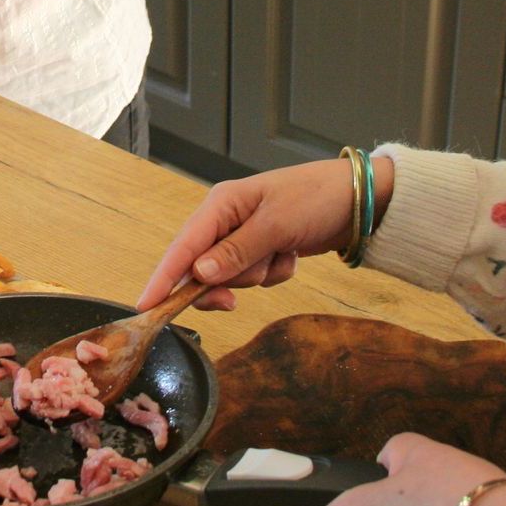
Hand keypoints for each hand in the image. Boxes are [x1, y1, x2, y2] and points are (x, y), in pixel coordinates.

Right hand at [137, 158, 359, 310]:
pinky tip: (293, 253)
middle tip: (233, 301)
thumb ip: (236, 252)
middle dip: (226, 282)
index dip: (163, 278)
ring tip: (282, 252)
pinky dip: (277, 271)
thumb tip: (198, 274)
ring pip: (234, 276)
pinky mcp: (266, 248)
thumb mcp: (276, 225)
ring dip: (259, 274)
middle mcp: (227, 219)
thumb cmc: (316, 198)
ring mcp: (246, 235)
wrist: (360, 199)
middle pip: (203, 268)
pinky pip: (260, 276)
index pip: (182, 247)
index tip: (145, 308)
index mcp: (222, 204)